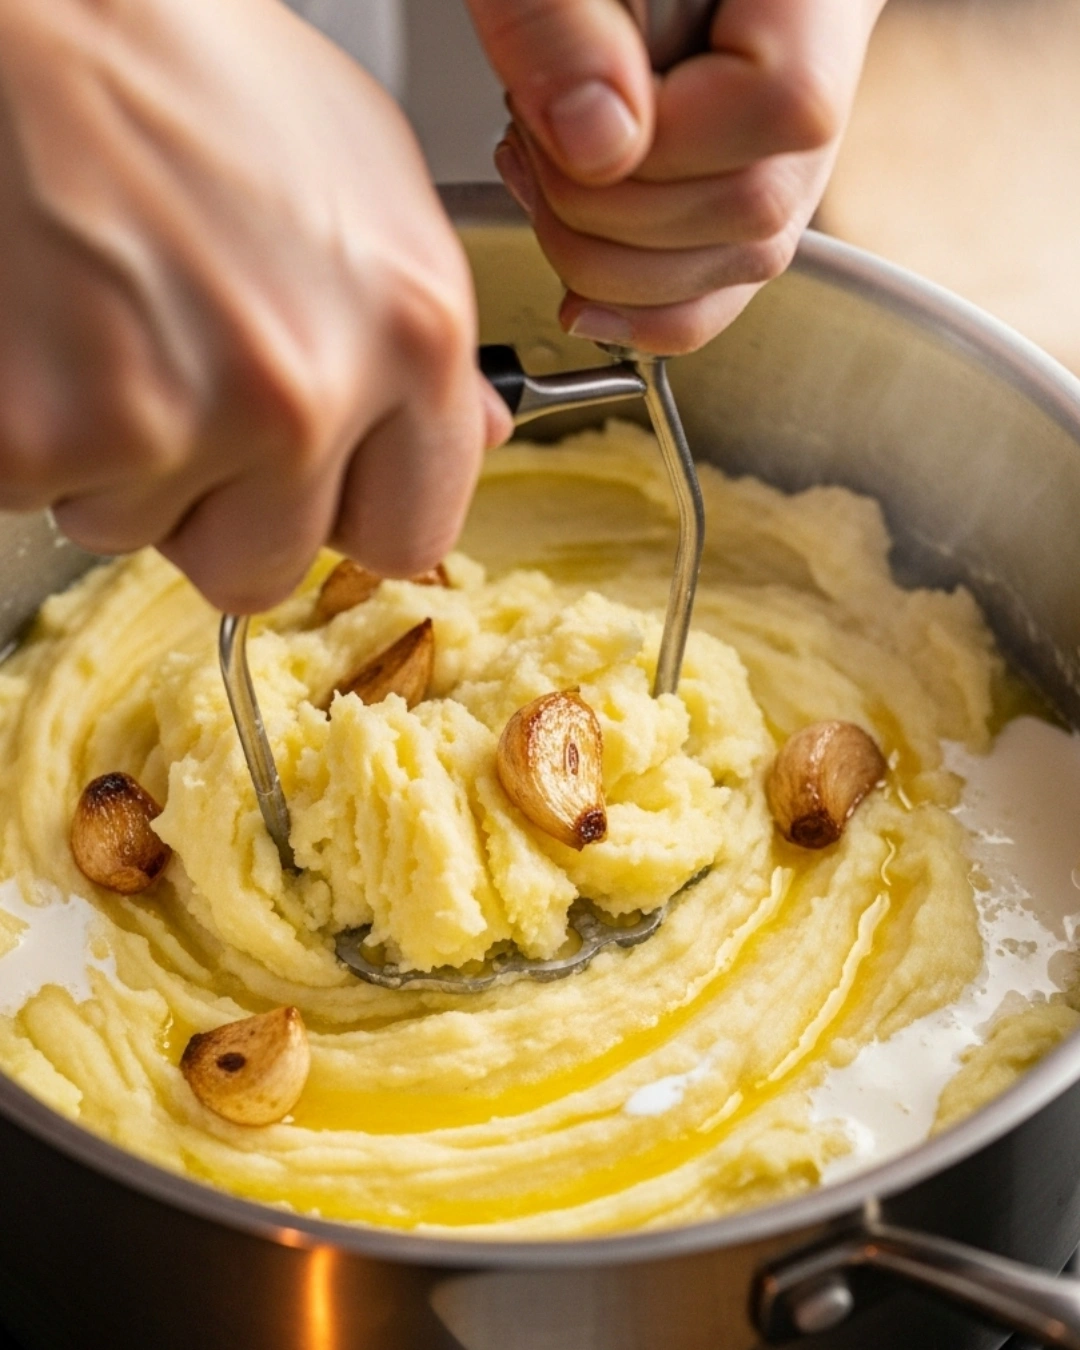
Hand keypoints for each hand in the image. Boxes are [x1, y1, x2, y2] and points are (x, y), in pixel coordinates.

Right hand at [0, 0, 510, 611]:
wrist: (26, 9)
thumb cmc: (189, 70)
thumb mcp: (367, 184)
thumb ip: (425, 344)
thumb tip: (473, 438)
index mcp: (410, 332)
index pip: (407, 537)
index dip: (346, 509)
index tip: (311, 474)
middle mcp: (303, 390)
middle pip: (268, 566)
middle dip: (221, 506)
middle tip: (182, 383)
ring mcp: (169, 420)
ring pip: (144, 536)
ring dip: (122, 466)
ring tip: (109, 325)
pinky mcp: (38, 435)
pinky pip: (44, 498)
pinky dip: (35, 440)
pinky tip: (47, 334)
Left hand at [466, 0, 885, 352]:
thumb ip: (565, 23)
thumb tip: (599, 148)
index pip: (780, 107)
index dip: (652, 147)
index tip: (554, 119)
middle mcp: (820, 71)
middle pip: (757, 210)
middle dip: (605, 211)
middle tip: (528, 145)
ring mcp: (791, 145)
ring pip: (740, 266)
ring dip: (607, 259)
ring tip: (541, 176)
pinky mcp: (743, 191)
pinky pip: (725, 290)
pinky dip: (644, 312)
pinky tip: (579, 297)